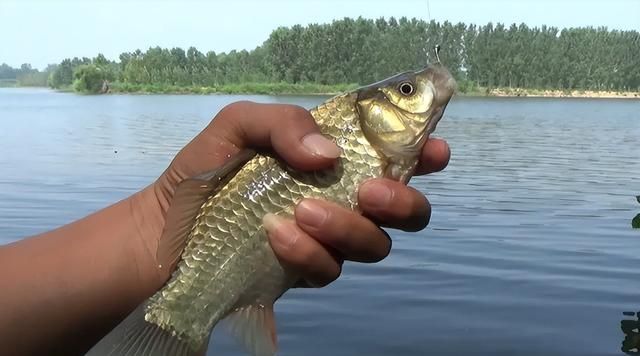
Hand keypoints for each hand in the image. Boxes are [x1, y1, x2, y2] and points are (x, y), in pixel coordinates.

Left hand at [140, 100, 449, 286]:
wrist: (166, 232)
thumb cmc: (204, 174)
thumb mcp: (237, 126)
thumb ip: (284, 123)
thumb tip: (329, 155)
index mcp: (334, 159)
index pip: (394, 154)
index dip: (423, 152)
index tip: (433, 151)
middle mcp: (341, 199)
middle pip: (406, 211)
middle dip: (402, 201)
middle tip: (369, 189)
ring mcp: (327, 239)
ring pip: (375, 245)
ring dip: (347, 227)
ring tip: (303, 211)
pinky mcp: (307, 271)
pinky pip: (331, 270)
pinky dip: (309, 252)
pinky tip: (276, 235)